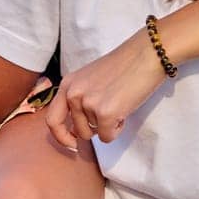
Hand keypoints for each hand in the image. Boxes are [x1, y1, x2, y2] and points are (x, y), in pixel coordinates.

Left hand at [46, 29, 165, 145]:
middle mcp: (73, 94)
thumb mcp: (90, 79)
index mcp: (67, 84)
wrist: (147, 54)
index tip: (72, 144)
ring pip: (95, 134)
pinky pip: (107, 137)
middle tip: (110, 111)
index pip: (52, 119)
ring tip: (119, 104)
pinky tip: (125, 110)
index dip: (61, 136)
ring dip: (108, 125)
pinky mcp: (105, 113)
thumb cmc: (124, 65)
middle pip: (78, 131)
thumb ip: (79, 98)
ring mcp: (88, 103)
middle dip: (95, 128)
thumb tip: (76, 131)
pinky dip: (117, 129)